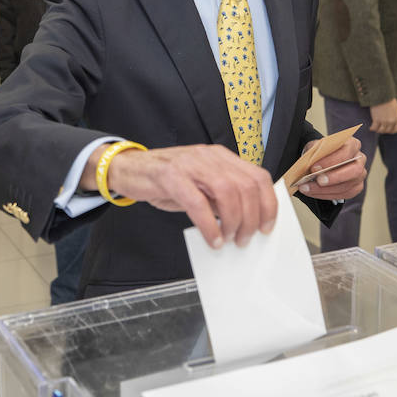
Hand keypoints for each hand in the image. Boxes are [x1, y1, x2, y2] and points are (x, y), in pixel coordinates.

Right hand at [89, 144, 276, 249]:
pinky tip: (212, 239)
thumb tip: (245, 221)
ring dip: (233, 221)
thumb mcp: (200, 187)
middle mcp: (209, 156)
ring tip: (229, 239)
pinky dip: (209, 225)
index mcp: (220, 157)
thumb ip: (221, 198)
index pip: (257, 176)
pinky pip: (197, 203)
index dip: (268, 204)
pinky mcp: (170, 175)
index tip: (267, 227)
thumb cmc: (166, 180)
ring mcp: (190, 164)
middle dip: (251, 218)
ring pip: (227, 192)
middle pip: (246, 186)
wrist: (129, 168)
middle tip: (245, 238)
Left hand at [295, 136, 365, 199]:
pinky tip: (314, 193)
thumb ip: (316, 154)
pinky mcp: (356, 187)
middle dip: (334, 177)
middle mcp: (360, 159)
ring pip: (348, 185)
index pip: (346, 151)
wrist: (322, 160)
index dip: (331, 160)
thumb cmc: (321, 152)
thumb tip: (312, 165)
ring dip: (326, 189)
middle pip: (355, 171)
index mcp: (352, 144)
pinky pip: (345, 194)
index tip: (314, 167)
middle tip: (318, 181)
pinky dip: (327, 195)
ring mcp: (360, 175)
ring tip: (308, 188)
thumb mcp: (316, 147)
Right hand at [369, 99, 396, 134]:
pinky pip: (374, 128)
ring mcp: (385, 121)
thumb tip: (392, 122)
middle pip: (388, 131)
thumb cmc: (388, 99)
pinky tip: (371, 128)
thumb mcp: (396, 109)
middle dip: (384, 131)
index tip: (387, 130)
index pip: (396, 129)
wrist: (382, 95)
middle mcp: (392, 121)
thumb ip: (395, 116)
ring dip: (378, 130)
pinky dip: (372, 128)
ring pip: (381, 131)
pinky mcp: (377, 120)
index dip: (391, 131)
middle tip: (380, 128)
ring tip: (375, 128)